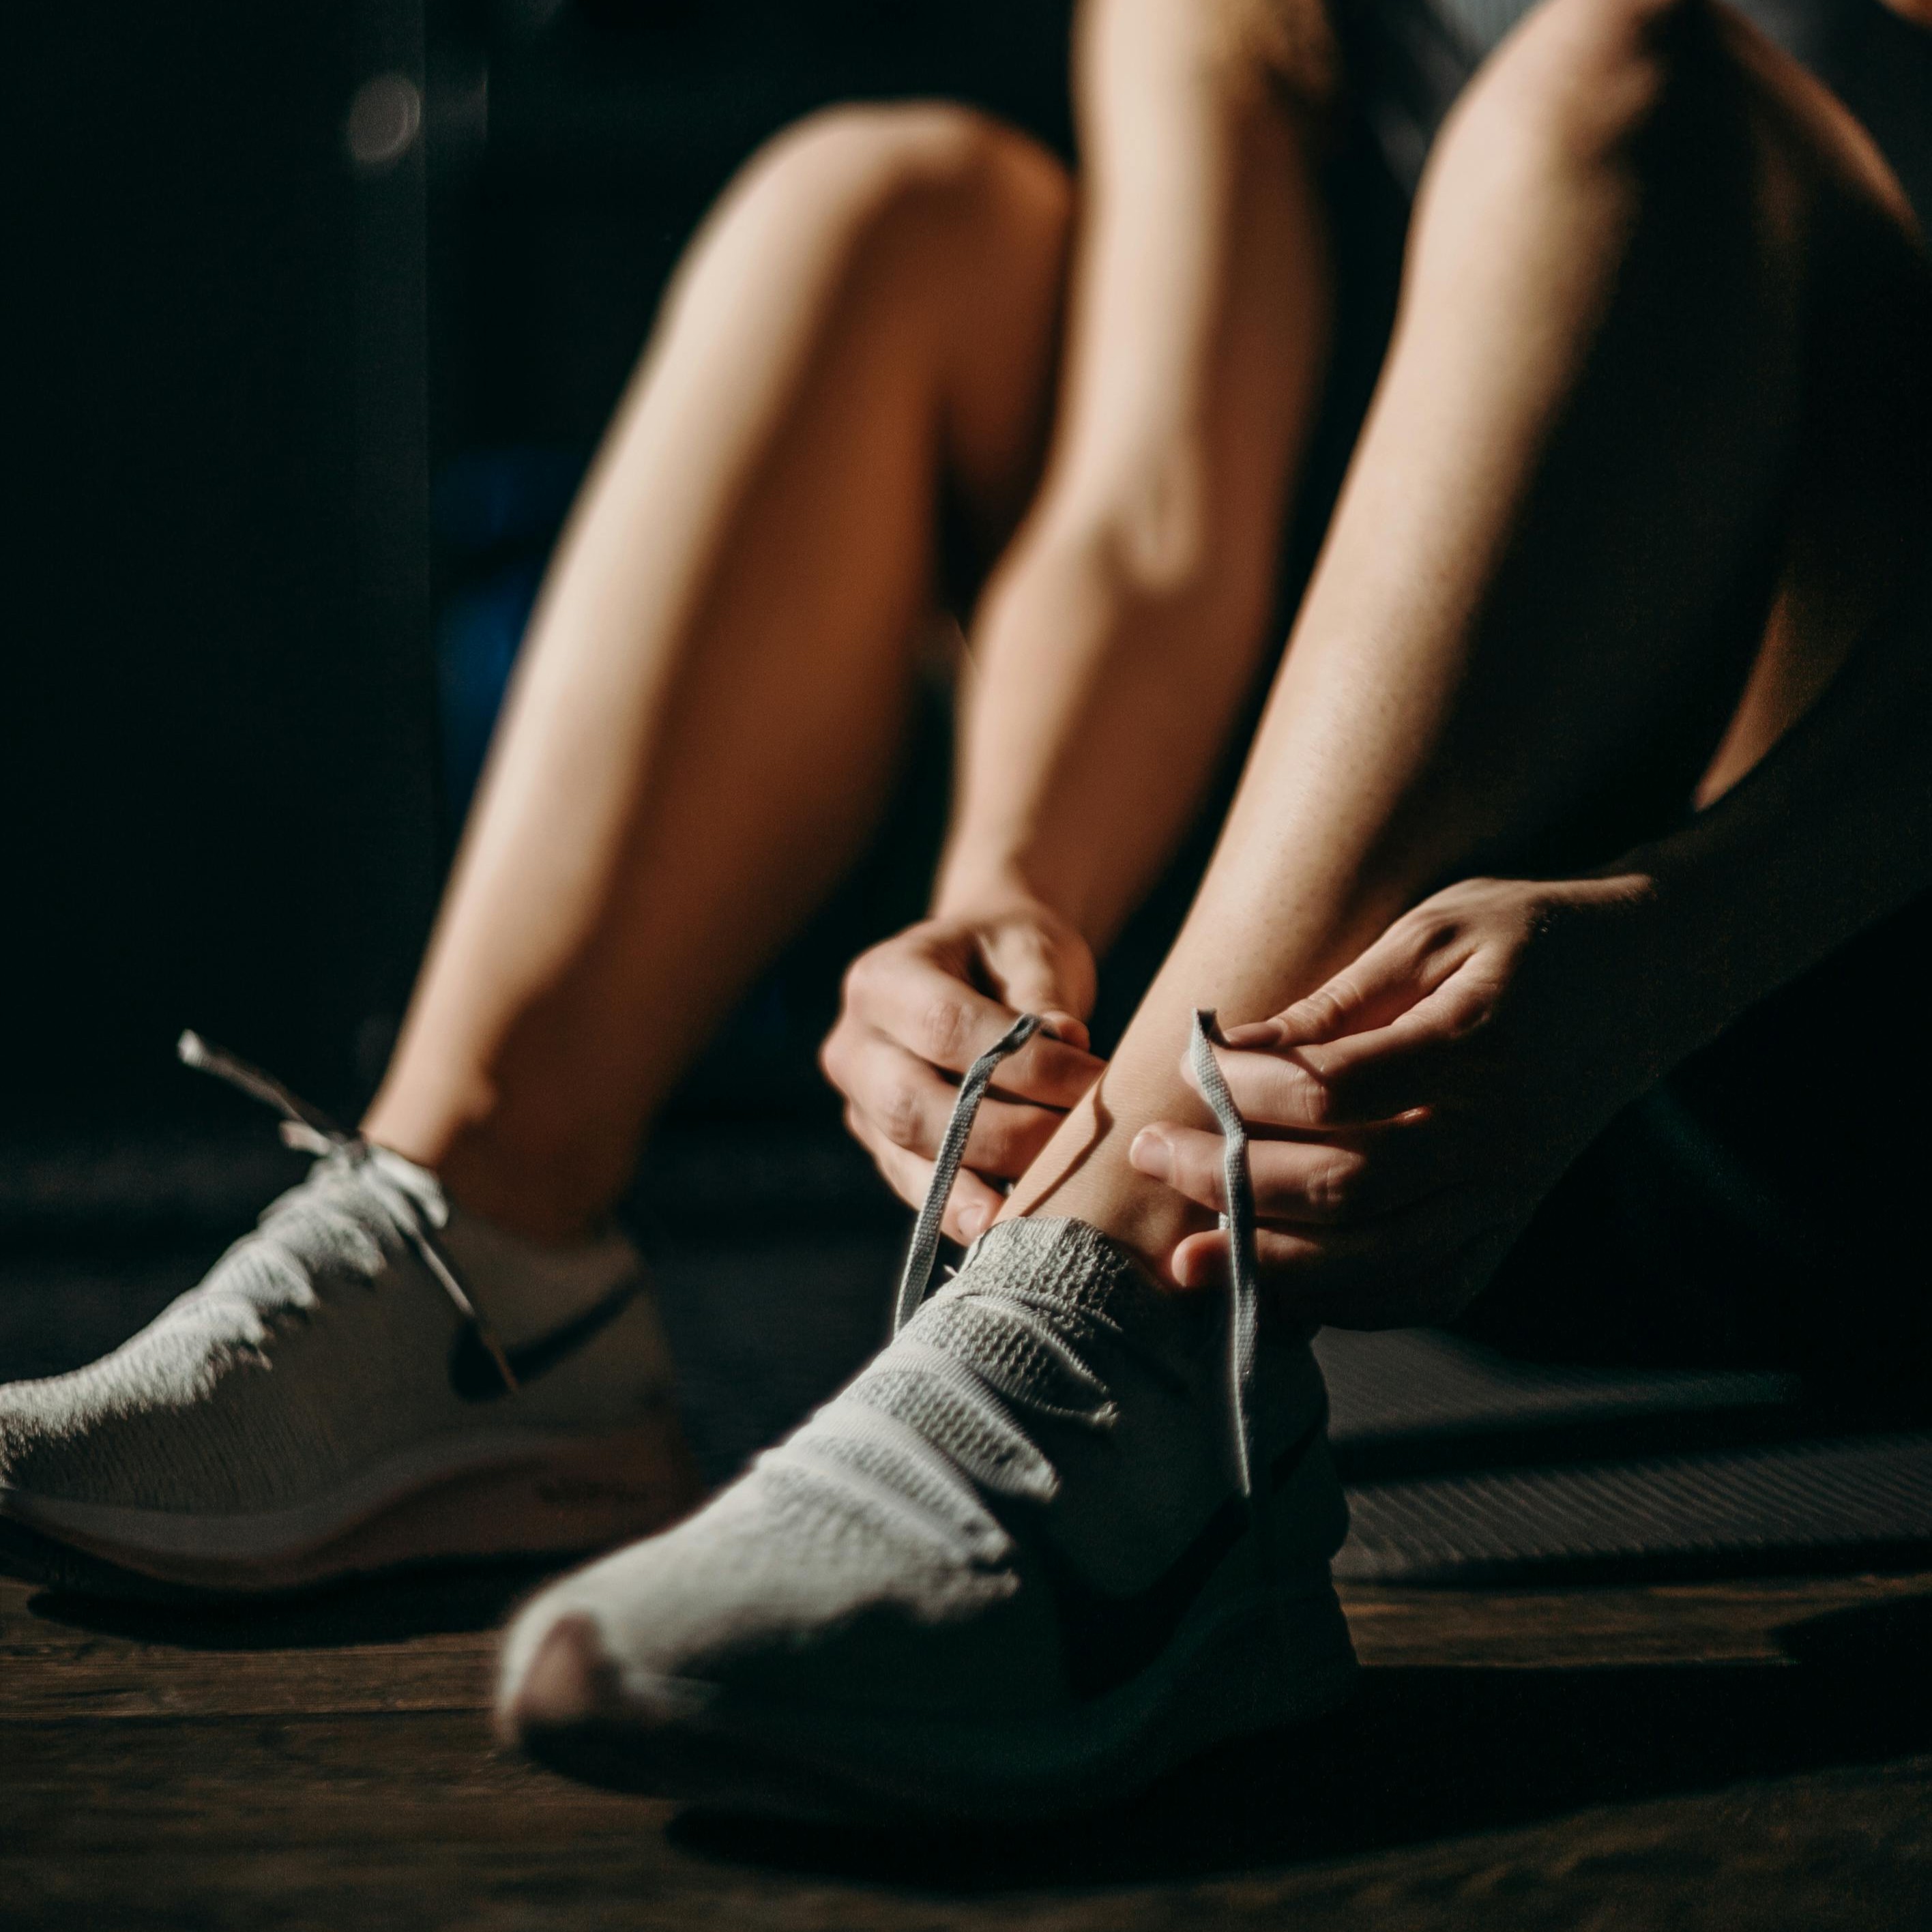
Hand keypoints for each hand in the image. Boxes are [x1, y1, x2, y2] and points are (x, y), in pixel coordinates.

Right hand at [822, 898, 1105, 1239]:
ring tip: (1048, 1204)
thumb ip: (1043, 998)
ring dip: (984, 1185)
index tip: (1095, 1082)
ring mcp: (860, 1103)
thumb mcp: (1030, 950)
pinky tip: (1013, 1225)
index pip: (947, 1029)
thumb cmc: (1008, 951)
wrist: (976, 964)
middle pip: (914, 1106)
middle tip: (1077, 1144)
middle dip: (1002, 1134)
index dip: (1023, 1065)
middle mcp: (854, 1045)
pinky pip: (918, 1188)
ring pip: (910, 1158)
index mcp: (881, 979)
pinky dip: (967, 1208)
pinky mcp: (881, 1146)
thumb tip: (1068, 1043)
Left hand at [1129, 873, 1666, 1326]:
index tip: (1188, 1066)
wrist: (1652, 975)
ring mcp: (1508, 1191)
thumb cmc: (1527, 936)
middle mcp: (1495, 1136)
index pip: (1336, 1091)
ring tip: (1187, 1258)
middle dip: (1231, 1182)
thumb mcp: (1432, 930)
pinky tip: (1283, 1291)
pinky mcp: (1511, 1221)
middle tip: (1149, 1156)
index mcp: (1475, 1047)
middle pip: (1348, 1189)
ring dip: (1276, 1266)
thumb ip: (1336, 1000)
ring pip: (1384, 1260)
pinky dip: (1353, 1304)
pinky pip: (1431, 1288)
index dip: (1247, 1090)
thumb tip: (1230, 1047)